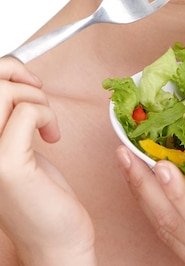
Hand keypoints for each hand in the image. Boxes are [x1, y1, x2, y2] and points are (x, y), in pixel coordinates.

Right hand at [0, 58, 95, 264]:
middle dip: (19, 78)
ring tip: (46, 123)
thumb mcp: (15, 142)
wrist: (54, 240)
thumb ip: (5, 113)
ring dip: (36, 99)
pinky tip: (52, 137)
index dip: (6, 71)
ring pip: (5, 92)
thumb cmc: (37, 192)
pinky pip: (28, 112)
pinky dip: (47, 115)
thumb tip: (12, 75)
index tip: (26, 84)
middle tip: (38, 95)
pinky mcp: (5, 164)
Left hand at [117, 145, 184, 265]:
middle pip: (174, 227)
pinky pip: (172, 243)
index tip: (161, 166)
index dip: (180, 197)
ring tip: (127, 164)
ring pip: (166, 235)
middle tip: (123, 152)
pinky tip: (146, 192)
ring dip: (142, 199)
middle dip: (144, 189)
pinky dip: (155, 214)